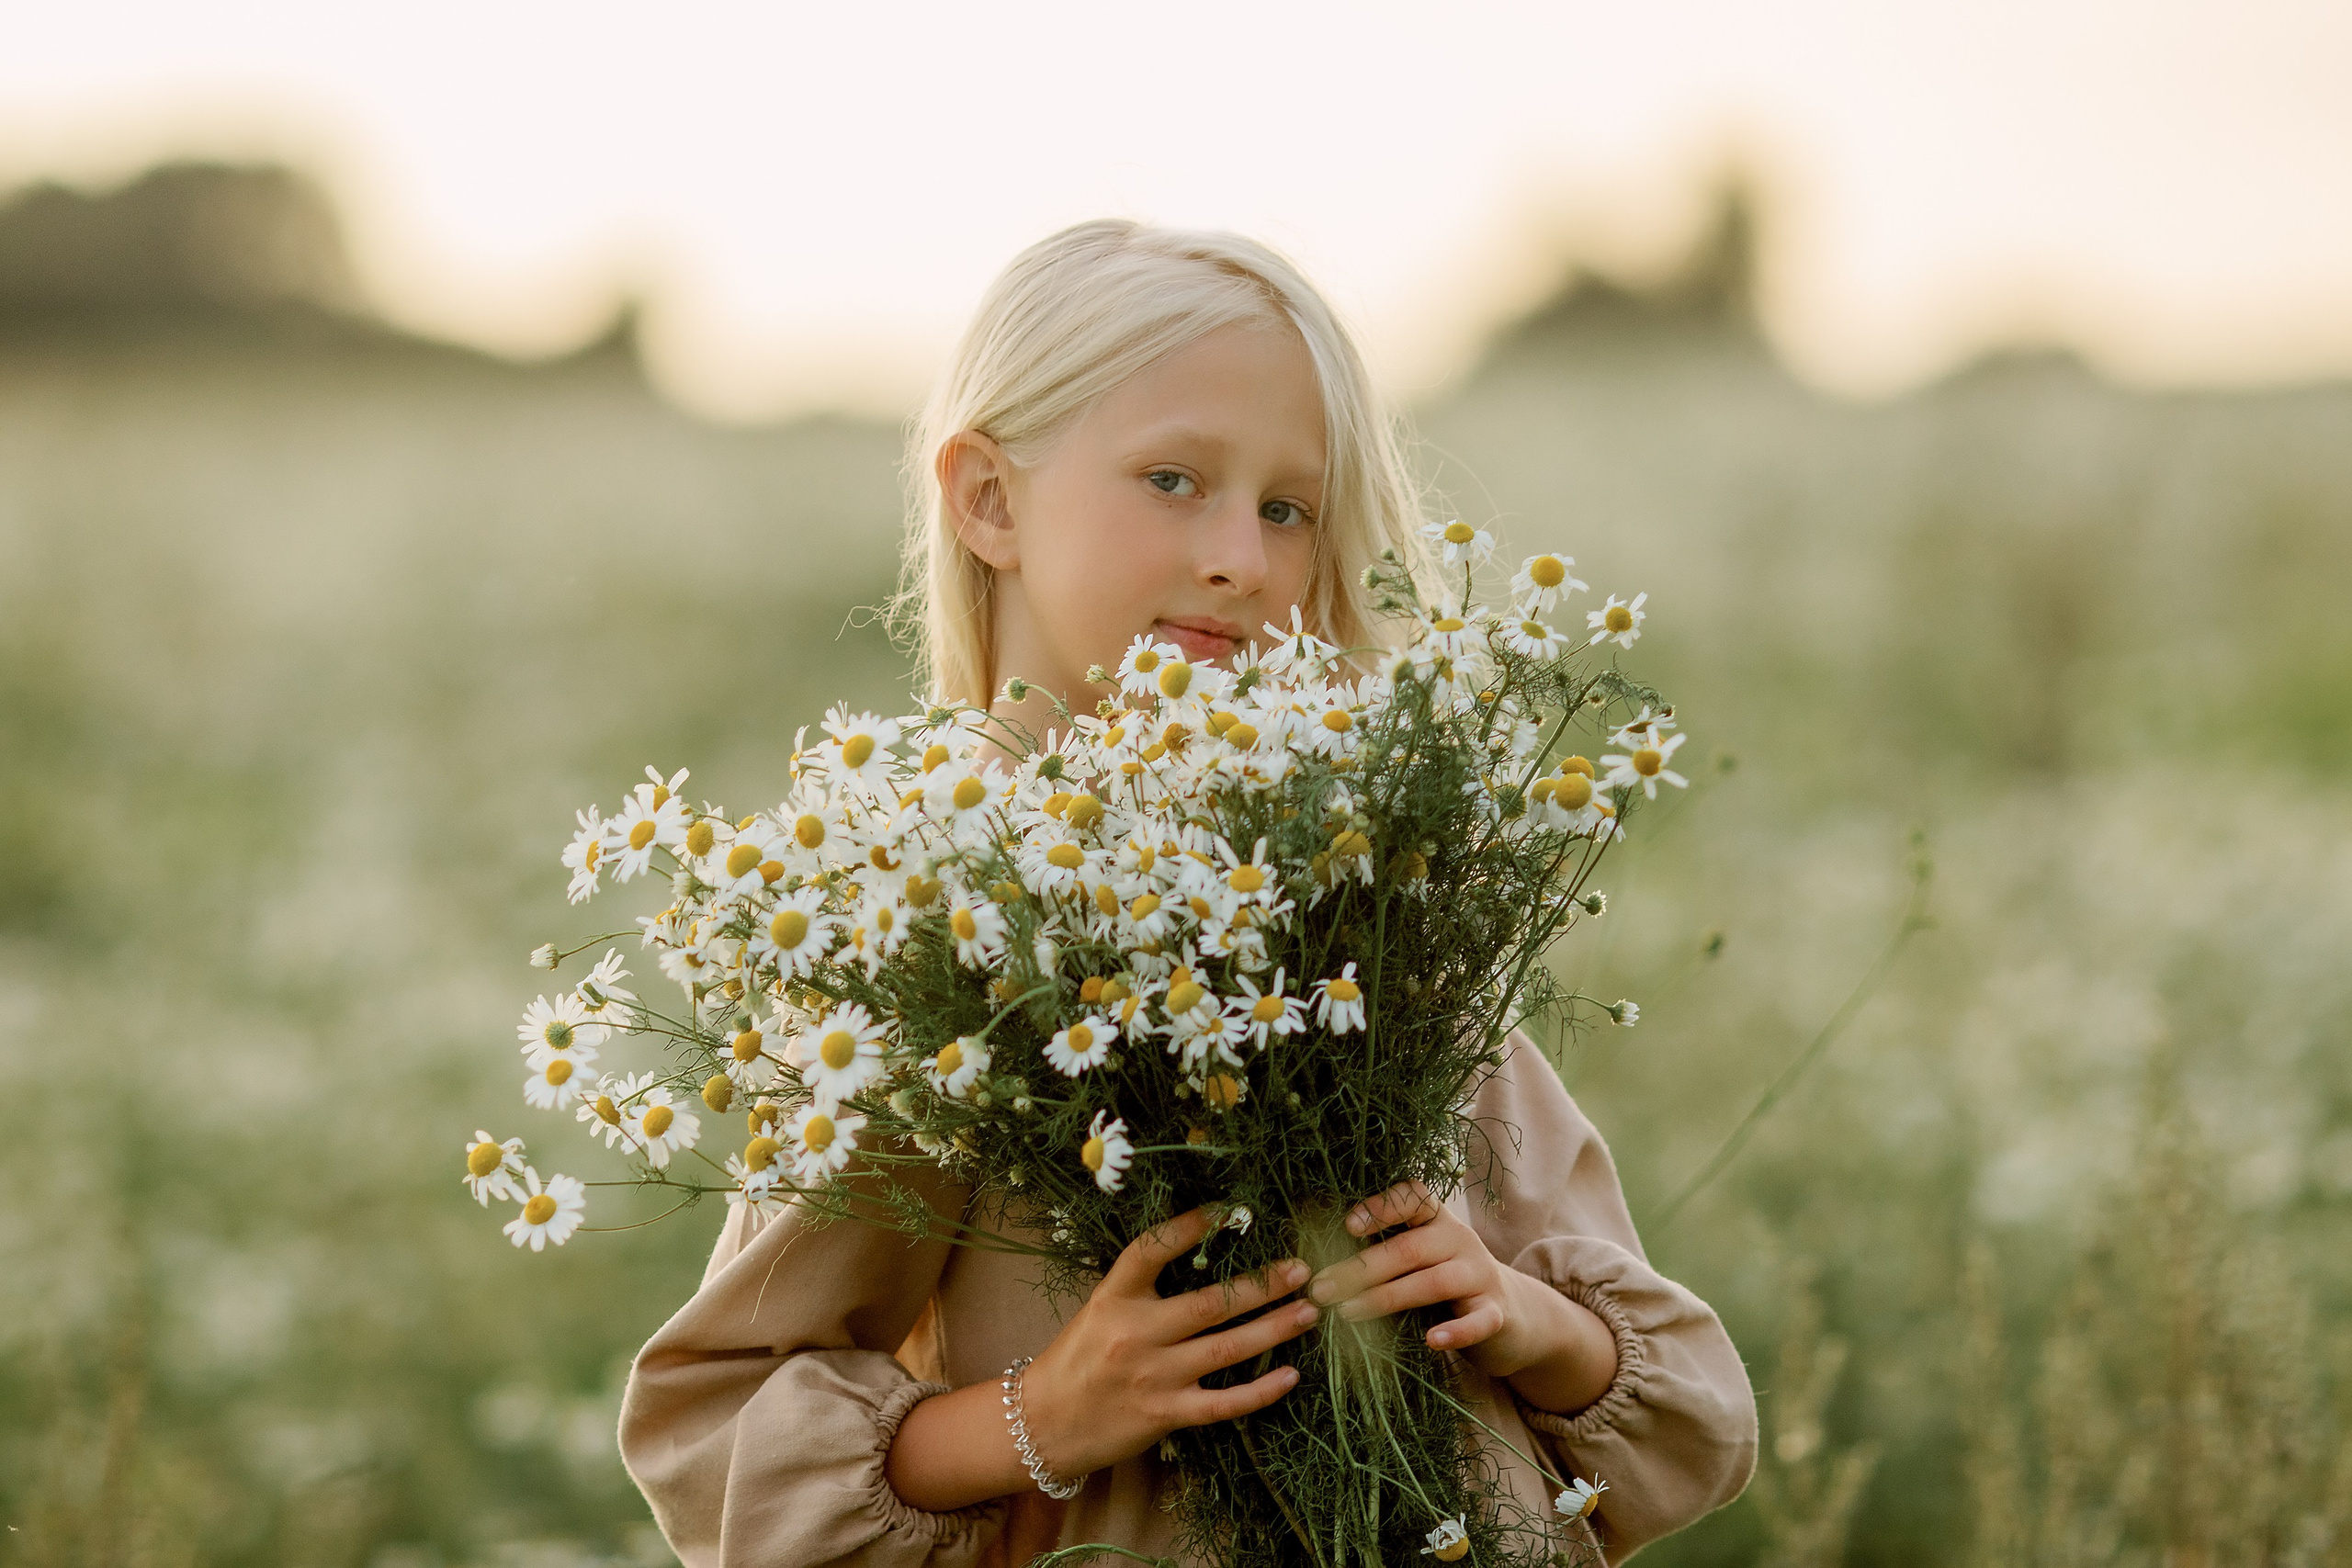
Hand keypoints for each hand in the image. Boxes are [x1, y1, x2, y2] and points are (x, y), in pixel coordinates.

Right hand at [1019, 1205, 1322, 1478]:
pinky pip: (1223, 1403)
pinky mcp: (1165, 1414)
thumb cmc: (1076, 1361)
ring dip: (1274, 1328)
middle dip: (1262, 1285)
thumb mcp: (1099, 1311)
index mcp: (1113, 1297)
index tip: (1229, 1209)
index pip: (1152, 1249)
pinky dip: (1261, 1391)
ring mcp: (1153, 1376)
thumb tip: (1202, 1258)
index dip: (1190, 1226)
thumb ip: (1143, 1290)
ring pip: (1226, 1348)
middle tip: (1301, 1271)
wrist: (1042, 1424)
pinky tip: (1290, 1375)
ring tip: (1309, 1311)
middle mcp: (1135, 1333)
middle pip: (1210, 1303)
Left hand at [1304, 1180, 1617, 1414]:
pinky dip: (1455, 1331)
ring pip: (1433, 1281)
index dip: (1382, 1207)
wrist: (1514, 1317)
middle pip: (1409, 1247)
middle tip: (1321, 1288)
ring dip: (1387, 1297)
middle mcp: (1460, 1240)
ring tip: (1347, 1313)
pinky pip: (1478, 1321)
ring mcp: (1481, 1276)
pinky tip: (1432, 1342)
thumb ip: (1385, 1250)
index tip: (1347, 1226)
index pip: (1413, 1198)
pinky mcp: (1496, 1314)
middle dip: (1361, 1268)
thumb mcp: (1421, 1258)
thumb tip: (1317, 1255)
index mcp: (1438, 1220)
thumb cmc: (1446, 1284)